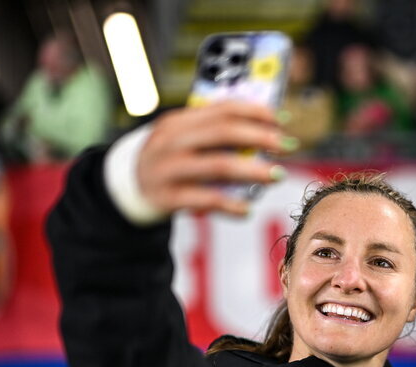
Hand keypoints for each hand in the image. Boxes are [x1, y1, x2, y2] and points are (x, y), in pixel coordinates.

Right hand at [138, 101, 296, 216]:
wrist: (127, 187)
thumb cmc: (170, 160)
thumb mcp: (184, 139)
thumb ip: (216, 133)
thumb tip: (267, 130)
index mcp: (179, 120)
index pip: (223, 108)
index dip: (256, 112)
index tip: (283, 119)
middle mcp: (172, 141)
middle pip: (223, 132)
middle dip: (260, 137)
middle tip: (287, 145)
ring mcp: (168, 169)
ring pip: (218, 166)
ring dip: (253, 170)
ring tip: (277, 175)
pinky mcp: (167, 197)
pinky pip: (205, 200)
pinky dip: (230, 205)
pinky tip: (247, 210)